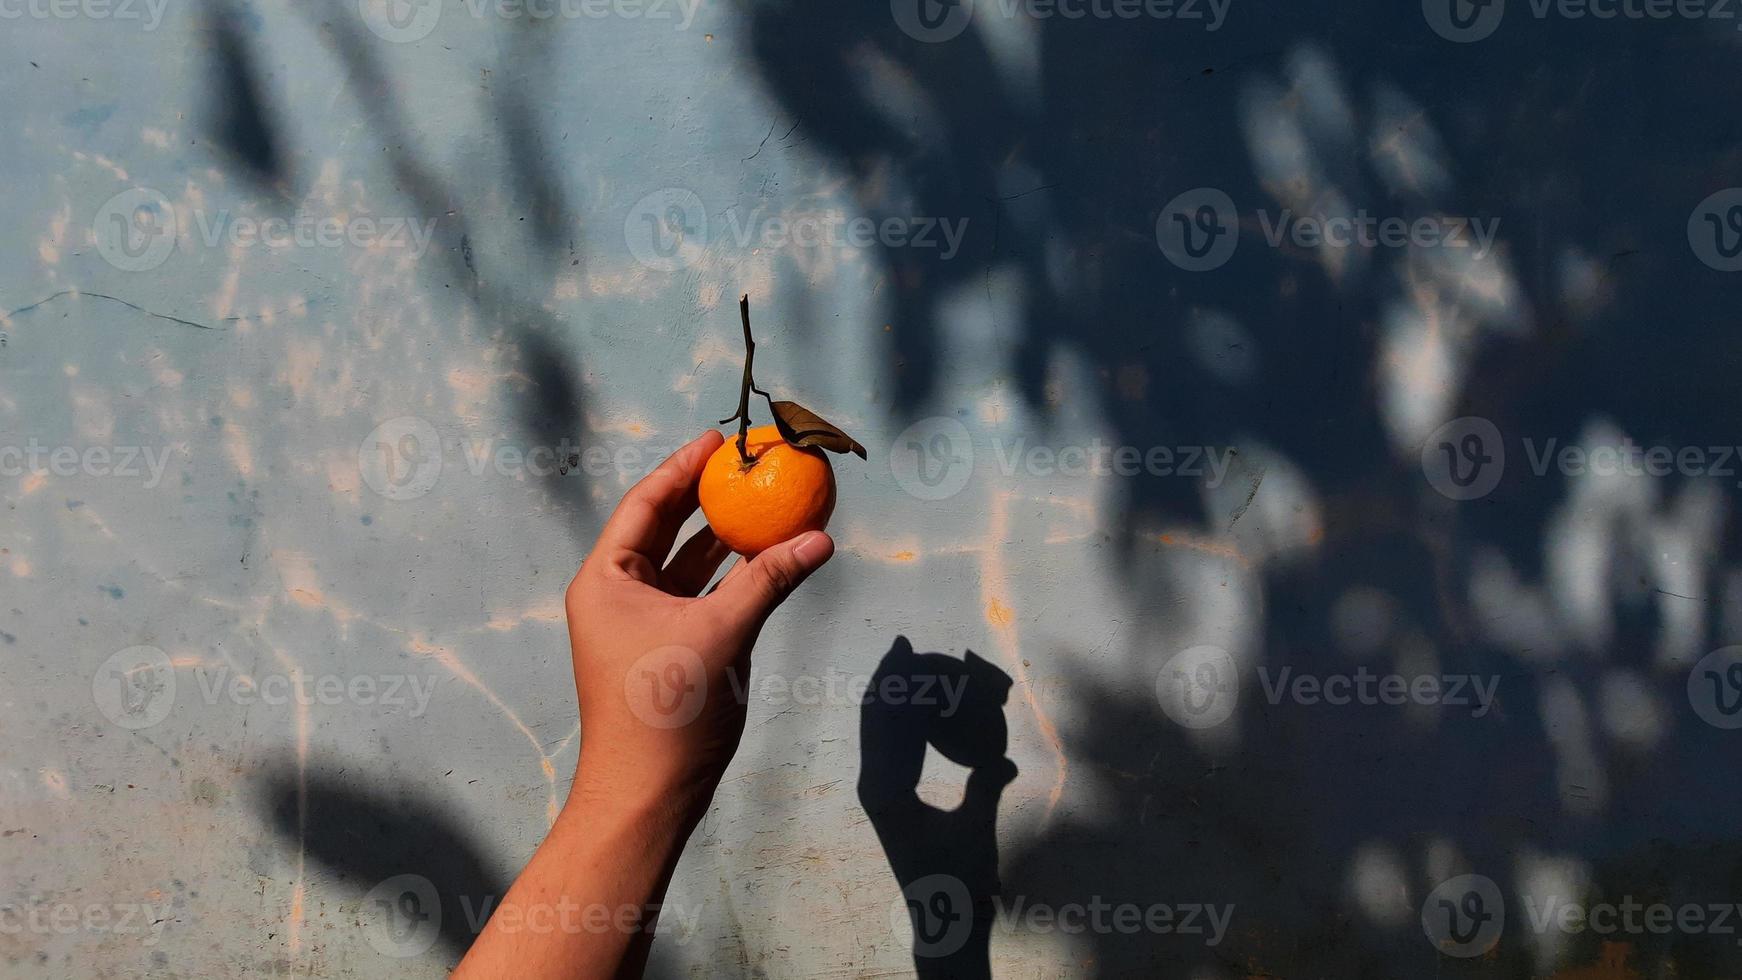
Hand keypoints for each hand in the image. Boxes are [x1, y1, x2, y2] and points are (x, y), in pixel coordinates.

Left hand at [564, 430, 834, 820]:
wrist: (646, 792)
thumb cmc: (665, 709)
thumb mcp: (722, 633)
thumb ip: (769, 579)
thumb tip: (819, 538)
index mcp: (606, 579)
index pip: (646, 504)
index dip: (683, 467)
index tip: (720, 438)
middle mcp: (618, 594)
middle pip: (666, 528)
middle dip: (708, 497)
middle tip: (748, 464)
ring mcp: (643, 623)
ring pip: (689, 565)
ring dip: (728, 539)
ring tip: (768, 504)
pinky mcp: (669, 649)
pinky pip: (704, 598)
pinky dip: (735, 579)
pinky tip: (770, 559)